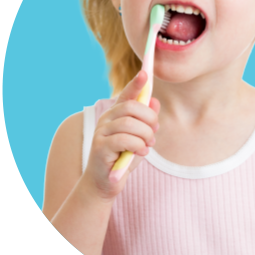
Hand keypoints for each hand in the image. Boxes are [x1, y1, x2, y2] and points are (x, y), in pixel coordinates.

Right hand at [82, 70, 159, 200]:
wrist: (106, 182)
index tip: (145, 72)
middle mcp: (107, 119)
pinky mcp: (100, 147)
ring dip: (145, 136)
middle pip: (132, 107)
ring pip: (130, 124)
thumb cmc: (124, 157)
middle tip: (153, 133)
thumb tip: (154, 101)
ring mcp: (101, 132)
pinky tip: (140, 152)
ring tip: (146, 146)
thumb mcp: (141, 138)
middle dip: (149, 119)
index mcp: (117, 114)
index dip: (136, 83)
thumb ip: (147, 121)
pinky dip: (138, 146)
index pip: (127, 95)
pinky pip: (125, 140)